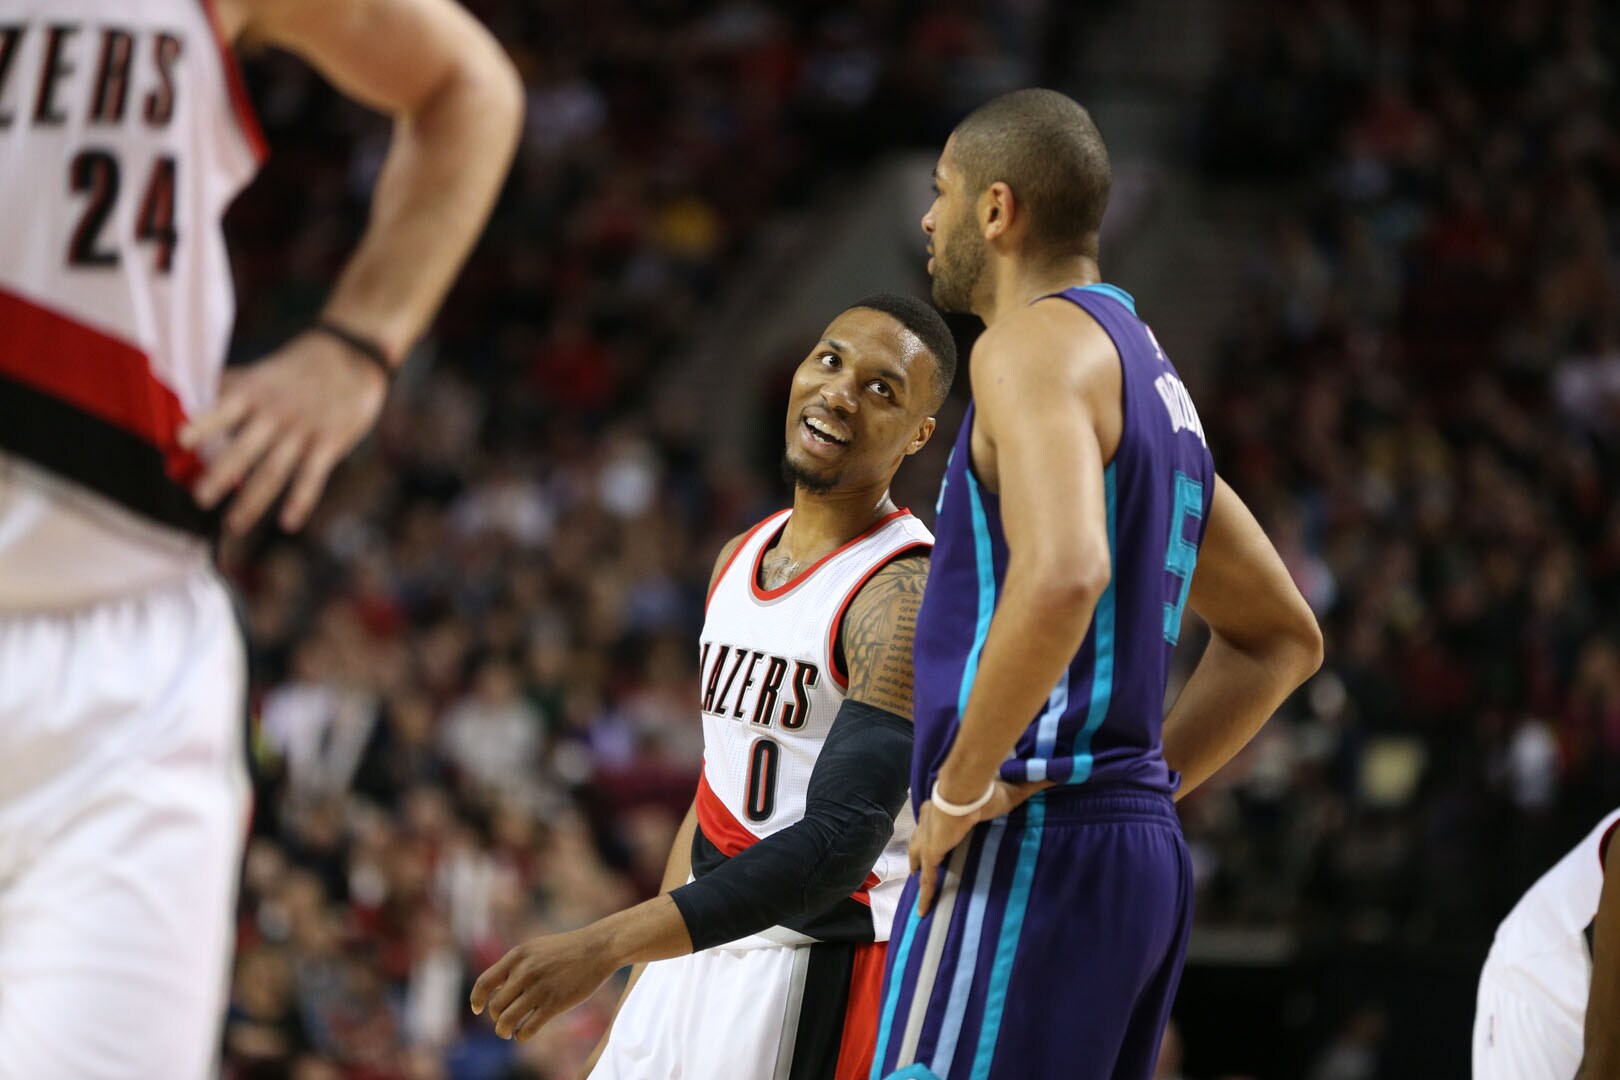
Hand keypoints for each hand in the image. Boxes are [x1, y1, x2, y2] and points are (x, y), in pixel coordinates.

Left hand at [179, 331, 388, 534]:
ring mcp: (302, 430)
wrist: (352, 353)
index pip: (224, 410)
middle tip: (199, 499)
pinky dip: (300, 501)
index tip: (180, 440)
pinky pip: (312, 477)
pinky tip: (288, 524)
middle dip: (221, 475)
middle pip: (245, 449)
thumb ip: (233, 386)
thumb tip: (193, 395)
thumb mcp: (264, 370)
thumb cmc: (300, 365)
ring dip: (252, 500)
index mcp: (255, 393)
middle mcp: (275, 413)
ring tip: (233, 524)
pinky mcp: (328, 442)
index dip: (204, 424)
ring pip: (273, 470)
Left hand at [470, 927, 619, 1041]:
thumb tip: (495, 989)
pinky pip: (528, 1029)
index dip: (477, 1000)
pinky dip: (522, 1036)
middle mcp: (525, 972)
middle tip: (504, 1021)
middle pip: (495, 1006)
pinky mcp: (555, 1004)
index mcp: (517, 956)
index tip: (478, 1009)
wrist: (598, 947)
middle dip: (496, 1018)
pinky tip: (524, 1033)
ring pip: (507, 1021)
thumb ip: (515, 965)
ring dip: (504, 1031)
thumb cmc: (567, 949)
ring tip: (509, 1032)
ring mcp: (539, 988)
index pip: (484, 983)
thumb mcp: (536, 948)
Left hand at [909, 778, 1051, 915]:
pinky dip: (926, 895)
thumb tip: (1058, 776)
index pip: (935, 820)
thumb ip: (1032, 784)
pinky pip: (928, 879)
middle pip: (920, 839)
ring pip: (920, 859)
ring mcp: (928, 838)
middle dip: (918, 851)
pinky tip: (924, 911)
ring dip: (919, 870)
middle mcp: (930, 820)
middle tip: (917, 863)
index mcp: (943, 805)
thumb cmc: (987, 791)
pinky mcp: (931, 852)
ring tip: (918, 881)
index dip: (934, 829)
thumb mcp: (1011, 791)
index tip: (936, 836)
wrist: (966, 791)